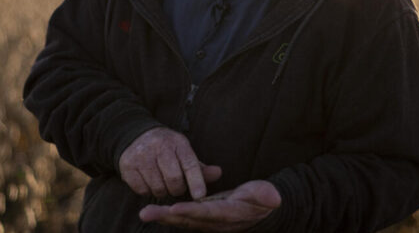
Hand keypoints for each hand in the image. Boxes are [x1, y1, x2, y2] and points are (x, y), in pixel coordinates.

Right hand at [119, 127, 221, 198]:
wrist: (135, 134)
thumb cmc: (166, 147)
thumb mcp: (183, 151)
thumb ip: (199, 166)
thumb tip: (218, 173)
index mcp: (177, 142)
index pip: (189, 164)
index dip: (196, 181)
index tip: (200, 195)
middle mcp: (159, 147)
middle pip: (174, 180)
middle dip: (177, 189)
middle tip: (176, 187)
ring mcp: (142, 156)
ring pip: (158, 188)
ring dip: (163, 191)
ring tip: (162, 182)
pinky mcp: (128, 166)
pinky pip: (142, 190)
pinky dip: (148, 191)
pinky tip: (149, 181)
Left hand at [138, 180, 280, 231]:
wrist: (260, 212)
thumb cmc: (263, 200)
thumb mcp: (267, 195)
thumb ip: (267, 195)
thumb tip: (274, 197)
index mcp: (229, 214)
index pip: (208, 213)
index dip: (192, 211)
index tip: (176, 208)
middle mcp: (215, 222)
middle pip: (188, 220)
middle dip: (167, 216)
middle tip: (146, 213)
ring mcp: (208, 222)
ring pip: (182, 220)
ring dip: (163, 216)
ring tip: (144, 212)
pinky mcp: (203, 218)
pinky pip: (183, 217)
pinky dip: (168, 215)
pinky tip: (153, 211)